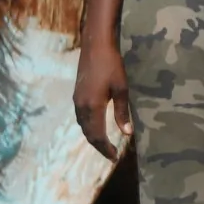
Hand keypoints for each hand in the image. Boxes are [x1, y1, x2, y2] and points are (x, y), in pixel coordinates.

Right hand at [74, 39, 130, 160]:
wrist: (95, 46)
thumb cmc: (112, 65)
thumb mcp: (121, 89)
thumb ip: (122, 112)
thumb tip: (127, 133)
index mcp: (92, 107)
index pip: (97, 136)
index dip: (105, 149)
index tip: (115, 157)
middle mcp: (81, 106)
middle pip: (88, 133)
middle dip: (99, 146)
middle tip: (111, 154)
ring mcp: (76, 100)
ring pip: (82, 126)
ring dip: (92, 137)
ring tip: (104, 144)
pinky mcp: (76, 94)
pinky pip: (80, 118)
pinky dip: (88, 127)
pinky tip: (96, 126)